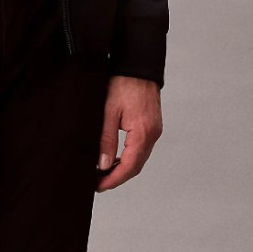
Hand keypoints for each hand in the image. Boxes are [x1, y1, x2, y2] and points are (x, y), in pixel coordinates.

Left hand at [95, 75, 162, 192]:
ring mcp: (154, 130)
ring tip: (104, 173)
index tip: (99, 186)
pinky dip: (129, 157)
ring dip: (123, 168)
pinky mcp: (151, 126)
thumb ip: (106, 139)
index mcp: (143, 132)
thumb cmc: (123, 83)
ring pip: (139, 158)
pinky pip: (141, 148)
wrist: (138, 65)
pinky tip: (116, 158)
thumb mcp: (108, 110)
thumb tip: (103, 164)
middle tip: (99, 183)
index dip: (114, 179)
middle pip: (136, 166)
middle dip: (118, 177)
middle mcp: (152, 134)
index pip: (130, 166)